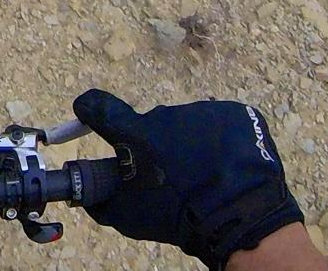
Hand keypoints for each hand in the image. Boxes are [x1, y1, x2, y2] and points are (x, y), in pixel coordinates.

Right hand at [72, 91, 303, 270]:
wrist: (241, 217)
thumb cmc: (179, 218)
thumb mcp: (130, 217)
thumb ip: (102, 200)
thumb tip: (86, 194)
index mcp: (137, 136)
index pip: (102, 109)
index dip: (91, 109)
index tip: (86, 109)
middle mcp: (166, 115)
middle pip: (156, 125)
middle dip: (161, 146)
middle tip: (174, 176)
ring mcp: (204, 111)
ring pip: (192, 125)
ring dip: (194, 144)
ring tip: (208, 176)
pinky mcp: (235, 113)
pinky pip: (222, 125)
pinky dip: (224, 142)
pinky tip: (229, 167)